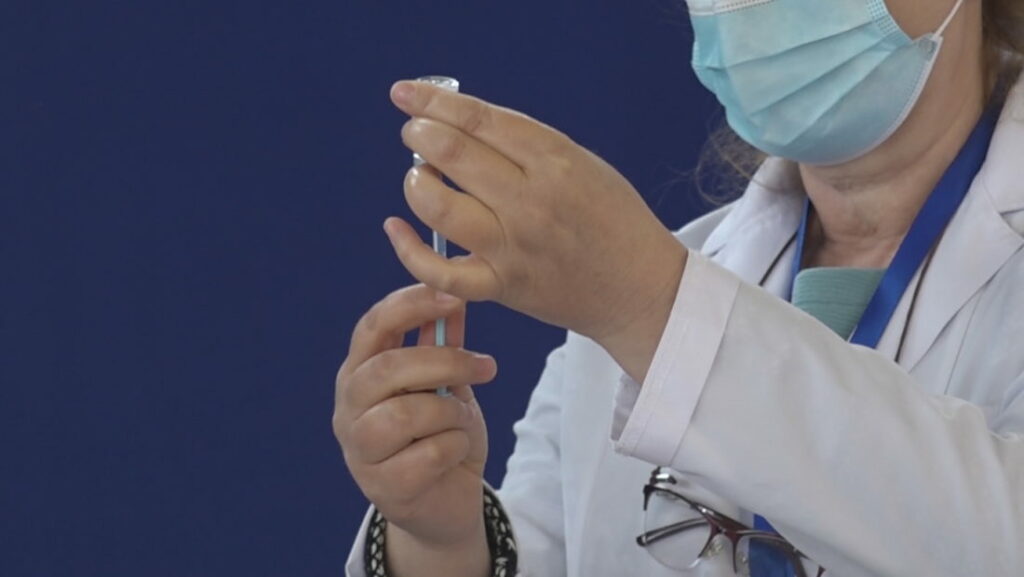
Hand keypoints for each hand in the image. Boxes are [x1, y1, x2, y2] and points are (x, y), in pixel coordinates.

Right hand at [333, 284, 495, 548]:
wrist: (447, 502)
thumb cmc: (441, 435)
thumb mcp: (447, 384)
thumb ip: (444, 346)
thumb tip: (456, 297)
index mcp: (359, 373)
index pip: (372, 327)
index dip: (410, 306)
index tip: (454, 297)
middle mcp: (349, 409)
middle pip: (388, 368)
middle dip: (445, 361)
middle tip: (487, 364)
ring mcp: (360, 451)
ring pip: (406, 414)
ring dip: (451, 412)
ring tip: (463, 420)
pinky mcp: (383, 488)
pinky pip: (427, 454)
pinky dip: (454, 446)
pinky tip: (456, 451)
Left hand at [384, 80, 687, 344]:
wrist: (639, 288)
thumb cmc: (612, 221)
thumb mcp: (582, 164)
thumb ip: (526, 146)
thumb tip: (461, 125)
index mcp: (555, 161)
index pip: (480, 120)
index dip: (434, 101)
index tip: (407, 94)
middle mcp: (531, 201)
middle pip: (452, 154)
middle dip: (420, 135)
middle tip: (416, 134)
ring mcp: (513, 246)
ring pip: (438, 206)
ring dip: (416, 182)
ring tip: (421, 177)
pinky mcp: (502, 286)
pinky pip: (439, 270)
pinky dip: (409, 248)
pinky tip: (397, 227)